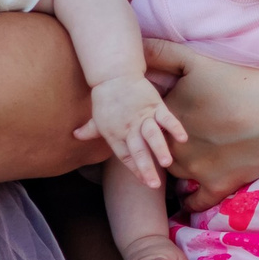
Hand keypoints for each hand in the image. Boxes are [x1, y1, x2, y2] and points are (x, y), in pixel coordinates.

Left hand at [73, 74, 186, 188]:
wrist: (113, 74)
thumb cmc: (105, 97)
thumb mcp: (96, 117)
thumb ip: (89, 130)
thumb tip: (75, 136)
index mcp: (115, 135)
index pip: (126, 157)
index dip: (136, 170)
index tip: (146, 182)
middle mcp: (128, 129)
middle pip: (138, 151)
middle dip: (146, 168)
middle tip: (154, 185)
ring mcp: (142, 117)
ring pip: (152, 136)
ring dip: (159, 149)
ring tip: (166, 163)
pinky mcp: (154, 104)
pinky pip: (166, 118)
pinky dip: (174, 127)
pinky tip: (182, 139)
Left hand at [143, 39, 258, 208]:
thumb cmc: (237, 83)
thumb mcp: (195, 61)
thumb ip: (161, 53)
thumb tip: (136, 48)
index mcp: (164, 119)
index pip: (142, 125)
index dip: (145, 125)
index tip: (147, 126)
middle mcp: (173, 148)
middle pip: (156, 152)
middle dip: (155, 151)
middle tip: (158, 148)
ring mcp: (195, 170)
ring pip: (174, 176)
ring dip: (174, 172)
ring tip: (180, 166)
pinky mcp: (217, 186)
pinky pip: (196, 202)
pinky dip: (191, 203)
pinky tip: (190, 200)